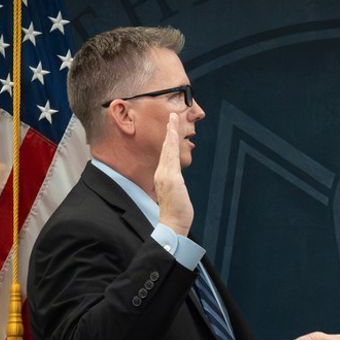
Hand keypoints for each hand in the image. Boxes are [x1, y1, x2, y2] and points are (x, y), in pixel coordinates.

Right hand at [154, 113, 193, 234]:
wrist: (173, 225)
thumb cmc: (175, 212)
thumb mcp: (175, 194)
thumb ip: (175, 185)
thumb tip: (177, 183)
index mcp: (163, 176)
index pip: (166, 154)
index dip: (169, 139)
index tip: (171, 127)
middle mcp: (162, 173)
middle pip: (166, 147)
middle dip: (169, 130)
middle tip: (172, 115)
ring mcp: (166, 174)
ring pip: (168, 148)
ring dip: (171, 131)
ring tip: (174, 117)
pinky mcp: (171, 177)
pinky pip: (171, 155)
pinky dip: (172, 142)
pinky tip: (173, 132)